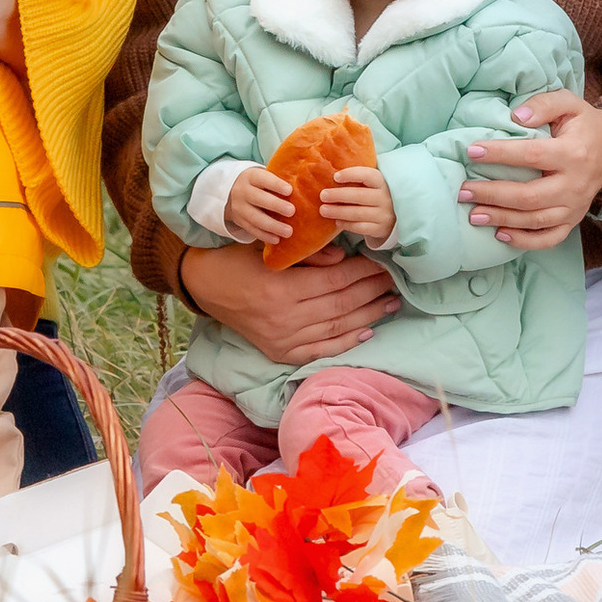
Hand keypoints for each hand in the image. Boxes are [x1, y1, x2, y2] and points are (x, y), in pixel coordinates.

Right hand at [178, 243, 398, 361]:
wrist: (207, 286)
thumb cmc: (240, 259)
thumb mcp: (270, 247)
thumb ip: (309, 255)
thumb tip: (345, 258)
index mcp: (281, 290)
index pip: (335, 282)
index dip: (363, 273)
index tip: (383, 263)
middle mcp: (284, 320)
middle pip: (340, 306)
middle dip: (371, 292)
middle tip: (395, 282)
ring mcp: (283, 341)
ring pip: (336, 329)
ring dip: (367, 316)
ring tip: (390, 304)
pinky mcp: (280, 353)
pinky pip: (320, 350)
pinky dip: (345, 342)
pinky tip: (367, 331)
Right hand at [224, 165, 293, 244]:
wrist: (229, 190)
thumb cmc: (256, 182)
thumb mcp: (261, 175)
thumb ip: (277, 179)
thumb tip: (303, 184)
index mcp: (250, 177)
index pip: (262, 179)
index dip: (275, 184)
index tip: (289, 190)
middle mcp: (242, 191)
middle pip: (258, 198)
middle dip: (275, 205)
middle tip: (292, 211)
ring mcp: (239, 208)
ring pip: (255, 218)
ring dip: (272, 226)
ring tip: (288, 231)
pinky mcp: (240, 221)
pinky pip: (252, 229)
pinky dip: (264, 235)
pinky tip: (276, 239)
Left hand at [316, 164, 395, 244]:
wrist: (392, 218)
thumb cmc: (373, 197)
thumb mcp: (370, 185)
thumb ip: (356, 179)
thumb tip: (327, 172)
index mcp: (382, 182)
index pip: (368, 175)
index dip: (351, 174)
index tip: (335, 176)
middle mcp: (385, 198)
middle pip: (360, 195)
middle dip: (339, 195)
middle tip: (323, 195)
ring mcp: (384, 215)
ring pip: (358, 213)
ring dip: (339, 211)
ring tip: (323, 210)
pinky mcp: (380, 229)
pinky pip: (361, 227)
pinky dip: (347, 224)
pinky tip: (337, 222)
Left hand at [459, 89, 601, 249]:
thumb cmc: (584, 124)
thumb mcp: (569, 103)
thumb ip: (544, 104)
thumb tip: (516, 116)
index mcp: (573, 153)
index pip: (531, 156)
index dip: (500, 154)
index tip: (472, 151)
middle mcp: (574, 184)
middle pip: (530, 196)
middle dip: (493, 195)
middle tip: (463, 191)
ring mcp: (575, 207)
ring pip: (536, 220)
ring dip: (502, 219)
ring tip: (474, 215)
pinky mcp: (573, 220)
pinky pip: (550, 238)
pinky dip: (525, 241)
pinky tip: (500, 235)